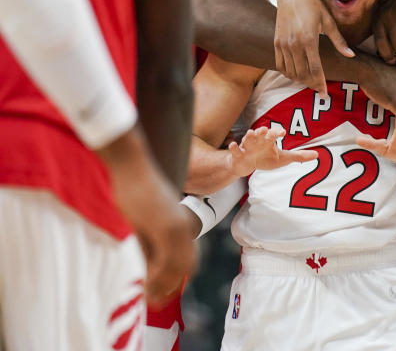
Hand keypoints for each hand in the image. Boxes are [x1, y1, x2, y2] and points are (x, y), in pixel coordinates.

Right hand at [97, 126, 195, 304]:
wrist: (132, 167)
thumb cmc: (133, 189)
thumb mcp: (144, 218)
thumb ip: (148, 237)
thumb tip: (145, 259)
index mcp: (181, 222)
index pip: (188, 258)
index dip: (179, 277)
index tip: (167, 292)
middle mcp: (183, 225)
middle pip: (186, 265)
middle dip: (171, 286)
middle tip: (156, 303)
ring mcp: (177, 226)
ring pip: (176, 266)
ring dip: (163, 285)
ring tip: (147, 299)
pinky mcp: (166, 226)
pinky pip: (165, 259)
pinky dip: (157, 275)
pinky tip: (144, 284)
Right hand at [225, 126, 317, 176]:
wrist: (245, 165)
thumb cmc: (265, 158)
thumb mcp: (283, 159)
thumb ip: (299, 156)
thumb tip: (317, 155)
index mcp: (268, 140)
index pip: (274, 134)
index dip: (277, 132)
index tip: (283, 132)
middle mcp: (258, 141)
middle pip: (260, 134)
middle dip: (262, 131)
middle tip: (265, 129)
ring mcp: (247, 147)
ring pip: (247, 140)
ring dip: (249, 136)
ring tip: (250, 133)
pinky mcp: (238, 154)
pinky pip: (235, 150)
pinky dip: (234, 148)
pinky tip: (234, 145)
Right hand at [274, 0, 353, 93]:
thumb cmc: (314, 5)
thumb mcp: (329, 22)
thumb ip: (339, 41)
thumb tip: (351, 55)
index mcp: (309, 40)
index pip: (315, 69)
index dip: (320, 83)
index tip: (325, 93)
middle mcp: (294, 44)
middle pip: (302, 74)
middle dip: (311, 84)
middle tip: (320, 89)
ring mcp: (283, 43)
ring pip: (291, 71)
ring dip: (300, 80)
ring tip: (310, 82)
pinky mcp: (276, 42)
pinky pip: (280, 65)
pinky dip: (288, 73)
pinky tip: (296, 74)